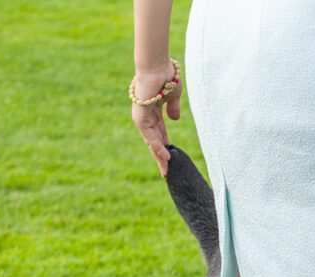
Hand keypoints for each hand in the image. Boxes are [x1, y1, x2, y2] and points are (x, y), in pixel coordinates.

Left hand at [131, 59, 181, 177]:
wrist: (158, 66)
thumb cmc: (166, 77)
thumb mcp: (173, 97)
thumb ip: (173, 108)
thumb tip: (174, 119)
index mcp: (153, 113)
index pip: (159, 135)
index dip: (165, 148)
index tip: (171, 160)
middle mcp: (145, 117)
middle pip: (154, 141)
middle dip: (160, 157)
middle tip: (166, 172)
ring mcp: (142, 116)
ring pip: (151, 140)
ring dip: (159, 155)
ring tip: (166, 168)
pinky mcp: (140, 115)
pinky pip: (149, 134)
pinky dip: (157, 145)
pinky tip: (164, 155)